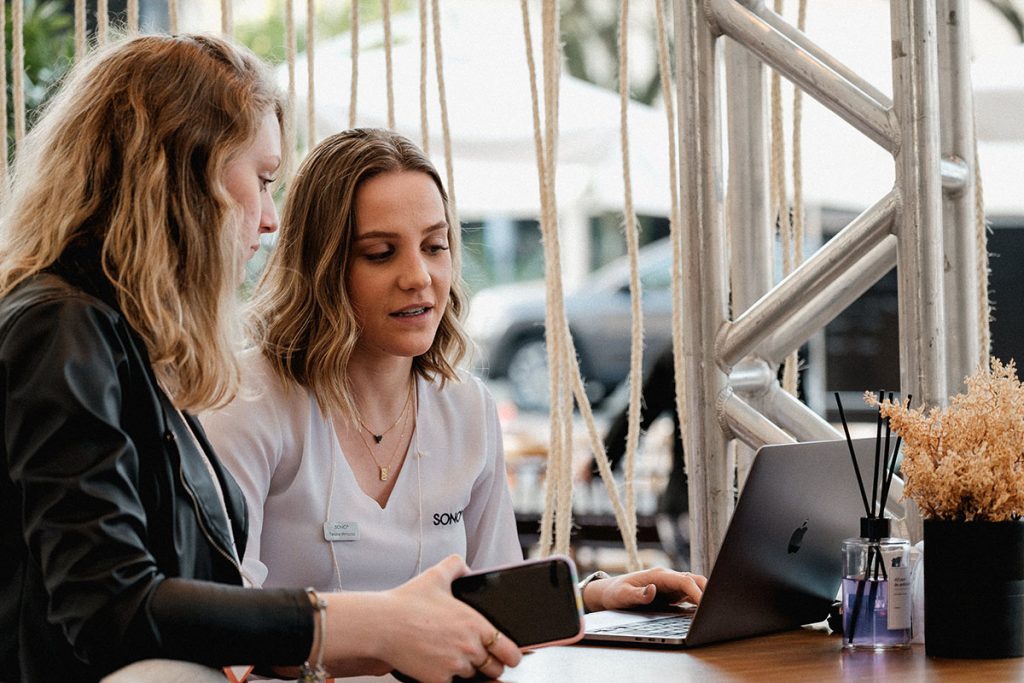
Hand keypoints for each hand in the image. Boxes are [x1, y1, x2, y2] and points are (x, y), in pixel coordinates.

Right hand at [324, 555, 521, 682]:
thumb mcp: (436, 575)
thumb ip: (457, 566)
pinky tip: (438, 664)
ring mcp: (454, 665)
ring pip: (472, 676)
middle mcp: (469, 647)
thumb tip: (468, 570)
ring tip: (450, 654)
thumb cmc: (407, 602)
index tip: (510, 656)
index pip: (510, 651)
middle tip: (478, 655)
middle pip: (494, 668)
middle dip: (489, 663)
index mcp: (475, 623)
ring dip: (466, 669)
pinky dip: (448, 677)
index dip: (512, 655)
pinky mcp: (437, 680)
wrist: (381, 624)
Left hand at [581, 567, 706, 612]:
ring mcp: (671, 585)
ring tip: (715, 611)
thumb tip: (652, 590)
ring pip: (695, 586)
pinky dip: (699, 602)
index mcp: (659, 575)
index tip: (705, 604)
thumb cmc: (615, 593)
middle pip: (695, 580)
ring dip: (705, 596)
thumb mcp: (622, 595)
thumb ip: (638, 594)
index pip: (684, 580)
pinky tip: (705, 613)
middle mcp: (668, 578)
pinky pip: (690, 595)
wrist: (609, 592)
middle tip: (717, 608)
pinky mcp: (672, 594)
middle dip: (708, 591)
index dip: (697, 592)